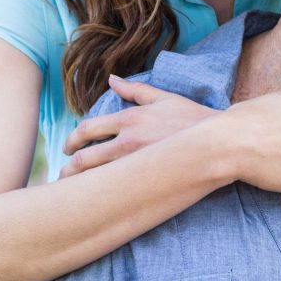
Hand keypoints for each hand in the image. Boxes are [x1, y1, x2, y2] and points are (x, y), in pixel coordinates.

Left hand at [60, 76, 216, 178]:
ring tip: (73, 193)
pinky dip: (103, 193)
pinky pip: (117, 189)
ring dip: (81, 185)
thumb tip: (112, 79)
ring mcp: (137, 163)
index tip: (67, 148)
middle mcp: (128, 141)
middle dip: (69, 169)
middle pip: (86, 158)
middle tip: (62, 176)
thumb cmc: (192, 117)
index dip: (72, 139)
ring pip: (98, 178)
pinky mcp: (148, 180)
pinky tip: (98, 200)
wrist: (218, 141)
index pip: (88, 129)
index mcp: (130, 118)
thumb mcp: (163, 97)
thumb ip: (135, 89)